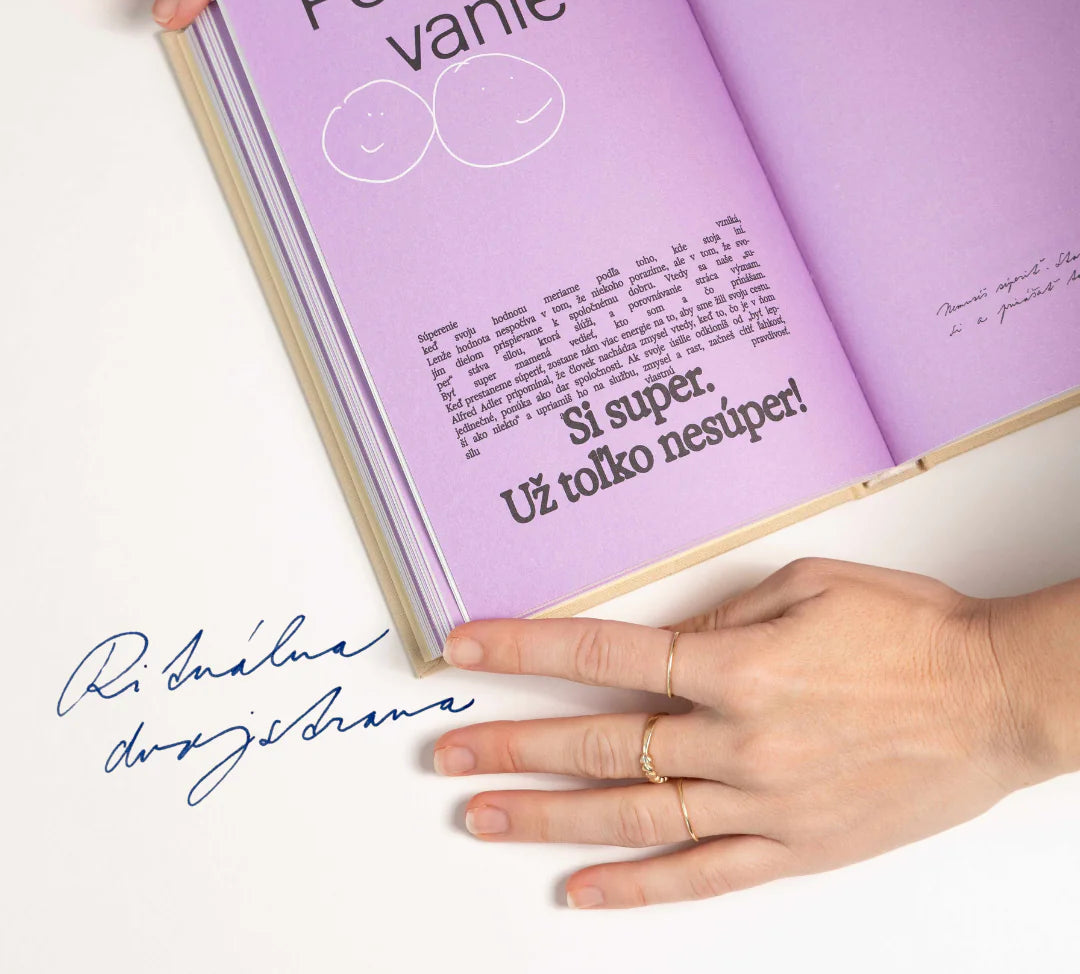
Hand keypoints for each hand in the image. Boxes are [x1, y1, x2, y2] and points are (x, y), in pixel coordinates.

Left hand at [432, 558, 1071, 908]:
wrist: (997, 698)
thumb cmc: (909, 629)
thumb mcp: (807, 584)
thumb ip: (722, 617)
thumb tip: (661, 645)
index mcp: (739, 666)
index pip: (603, 657)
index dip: (525, 651)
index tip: (468, 648)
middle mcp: (739, 742)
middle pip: (601, 746)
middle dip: (513, 745)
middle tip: (447, 751)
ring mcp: (765, 803)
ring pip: (634, 817)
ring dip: (548, 819)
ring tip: (480, 816)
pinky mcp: (797, 849)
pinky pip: (703, 875)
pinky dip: (637, 888)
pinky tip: (581, 890)